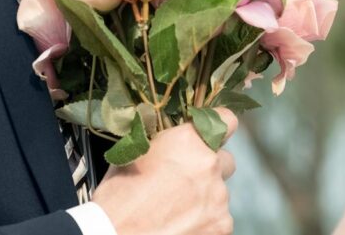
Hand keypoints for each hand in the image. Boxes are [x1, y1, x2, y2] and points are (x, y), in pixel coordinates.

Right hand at [93, 109, 237, 234]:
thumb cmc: (118, 197)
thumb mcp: (134, 154)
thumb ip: (163, 142)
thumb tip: (168, 138)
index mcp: (189, 141)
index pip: (226, 120)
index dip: (218, 127)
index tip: (209, 137)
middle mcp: (209, 165)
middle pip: (225, 160)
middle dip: (209, 168)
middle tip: (185, 180)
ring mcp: (218, 199)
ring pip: (219, 193)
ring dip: (205, 197)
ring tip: (176, 208)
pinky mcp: (222, 227)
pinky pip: (219, 219)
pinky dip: (205, 221)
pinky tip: (182, 224)